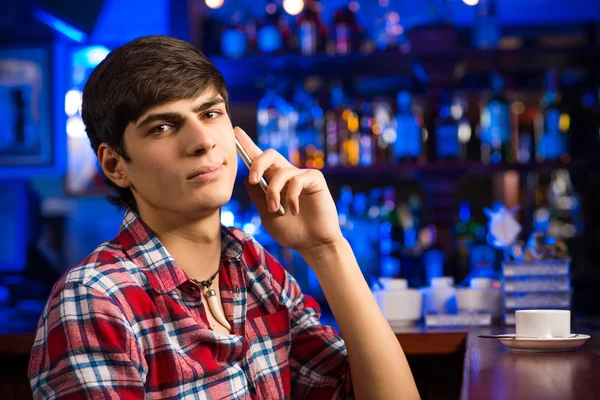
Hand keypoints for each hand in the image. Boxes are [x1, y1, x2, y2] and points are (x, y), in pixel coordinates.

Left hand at [234, 127, 343, 255]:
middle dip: (257, 164)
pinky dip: (291, 197)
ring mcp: (301, 176)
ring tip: (276, 210)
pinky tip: (294, 211)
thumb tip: (248, 178)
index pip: (259, 159)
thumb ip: (258, 196)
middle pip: (269, 155)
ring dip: (273, 192)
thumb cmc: (291, 231)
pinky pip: (297, 180)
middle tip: (253, 179)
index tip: (235, 132)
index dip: (247, 145)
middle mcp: (287, 175)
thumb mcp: (267, 214)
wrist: (313, 244)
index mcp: (274, 182)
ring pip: (281, 172)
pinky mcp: (315, 180)